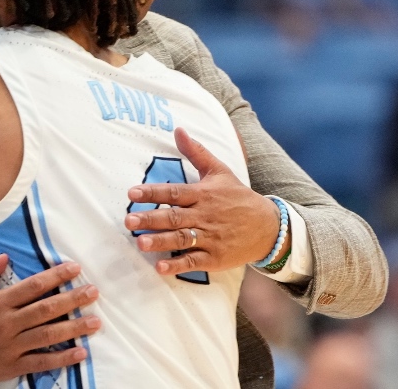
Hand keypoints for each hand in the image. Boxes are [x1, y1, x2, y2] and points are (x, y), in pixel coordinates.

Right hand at [0, 255, 100, 382]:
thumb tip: (5, 256)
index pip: (33, 286)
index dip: (56, 276)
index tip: (75, 269)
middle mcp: (7, 323)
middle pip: (46, 309)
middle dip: (72, 300)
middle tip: (93, 292)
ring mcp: (10, 345)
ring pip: (47, 334)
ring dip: (74, 328)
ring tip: (95, 321)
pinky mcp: (12, 365)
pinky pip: (41, 361)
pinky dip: (62, 358)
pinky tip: (80, 352)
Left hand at [124, 128, 283, 274]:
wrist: (269, 226)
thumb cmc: (239, 197)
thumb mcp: (220, 171)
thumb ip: (196, 152)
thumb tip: (177, 129)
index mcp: (203, 194)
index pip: (174, 192)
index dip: (152, 193)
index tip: (132, 193)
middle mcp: (205, 216)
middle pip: (174, 217)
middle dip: (150, 219)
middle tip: (128, 221)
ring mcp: (210, 238)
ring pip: (182, 239)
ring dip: (160, 242)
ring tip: (140, 243)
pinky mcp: (215, 258)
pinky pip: (194, 261)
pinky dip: (177, 265)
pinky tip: (160, 267)